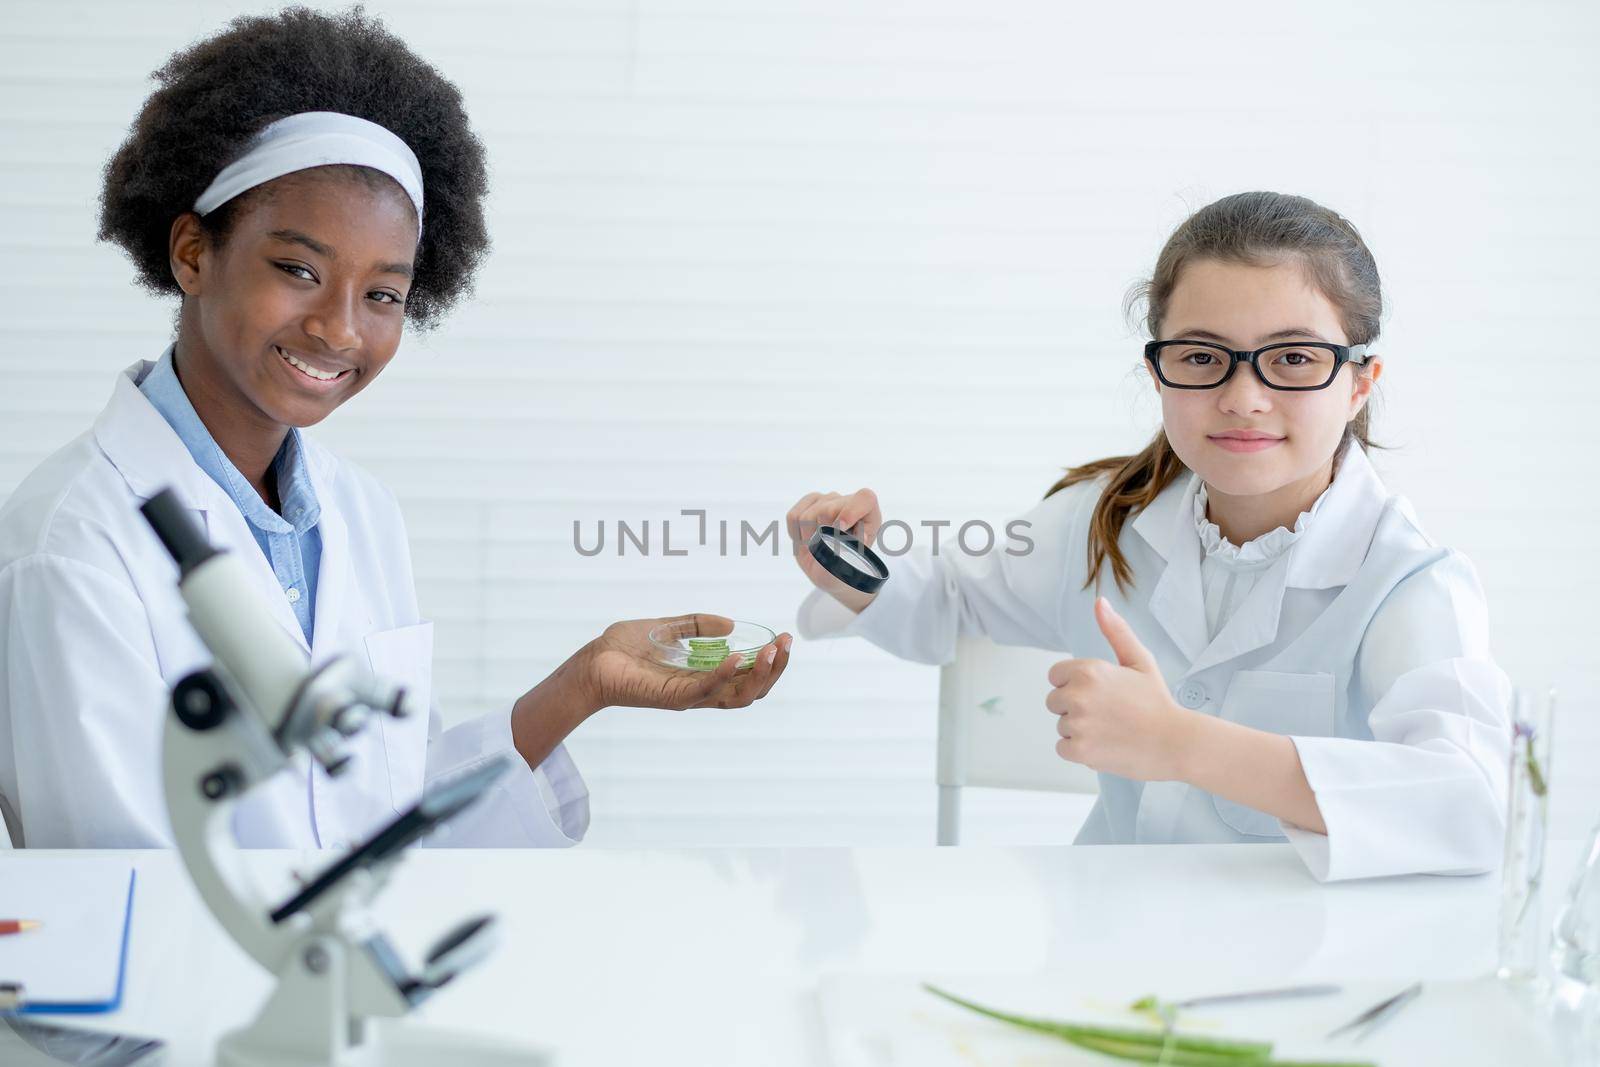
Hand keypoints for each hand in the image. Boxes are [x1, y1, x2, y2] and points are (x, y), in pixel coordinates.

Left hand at [578, 613, 791, 711]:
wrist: (592, 662)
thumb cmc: (624, 649)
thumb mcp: (668, 628)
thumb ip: (697, 625)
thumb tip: (731, 623)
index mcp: (704, 677)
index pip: (748, 677)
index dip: (771, 662)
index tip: (784, 638)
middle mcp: (701, 691)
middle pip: (752, 691)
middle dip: (775, 670)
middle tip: (785, 644)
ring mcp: (689, 697)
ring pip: (737, 697)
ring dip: (759, 675)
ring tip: (772, 652)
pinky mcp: (672, 697)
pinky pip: (706, 690)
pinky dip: (725, 675)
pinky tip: (738, 658)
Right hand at [785, 488, 881, 613]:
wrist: (832, 571)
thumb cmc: (847, 568)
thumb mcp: (853, 567)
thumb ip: (852, 554)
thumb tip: (853, 540)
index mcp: (869, 514)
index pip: (864, 498)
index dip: (850, 512)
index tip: (841, 531)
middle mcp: (849, 501)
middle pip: (827, 510)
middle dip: (822, 536)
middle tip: (828, 550)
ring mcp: (827, 499)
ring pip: (807, 516)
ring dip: (808, 538)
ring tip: (819, 547)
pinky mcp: (809, 502)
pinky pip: (793, 516)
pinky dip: (795, 534)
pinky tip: (807, 540)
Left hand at [1045, 597, 1193, 780]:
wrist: (1175, 742)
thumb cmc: (1157, 701)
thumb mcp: (1139, 660)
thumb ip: (1116, 631)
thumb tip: (1100, 602)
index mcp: (1087, 670)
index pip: (1055, 676)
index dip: (1075, 685)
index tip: (1099, 693)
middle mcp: (1077, 695)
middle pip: (1054, 702)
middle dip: (1075, 708)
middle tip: (1108, 714)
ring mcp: (1077, 724)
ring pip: (1061, 726)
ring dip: (1080, 730)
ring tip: (1111, 730)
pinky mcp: (1079, 750)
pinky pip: (1063, 748)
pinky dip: (1080, 751)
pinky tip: (1105, 745)